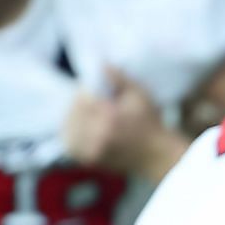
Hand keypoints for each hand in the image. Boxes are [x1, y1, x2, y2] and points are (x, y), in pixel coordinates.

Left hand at [63, 68, 185, 178]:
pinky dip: (72, 135)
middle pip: (73, 112)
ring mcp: (91, 151)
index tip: (97, 92)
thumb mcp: (140, 95)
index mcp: (109, 118)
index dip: (87, 92)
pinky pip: (69, 144)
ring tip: (89, 116)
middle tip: (94, 103)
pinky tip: (83, 129)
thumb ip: (119, 78)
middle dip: (80, 104)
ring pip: (68, 127)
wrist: (156, 156)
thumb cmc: (151, 123)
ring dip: (74, 118)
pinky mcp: (88, 161)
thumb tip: (101, 64)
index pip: (82, 98)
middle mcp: (96, 137)